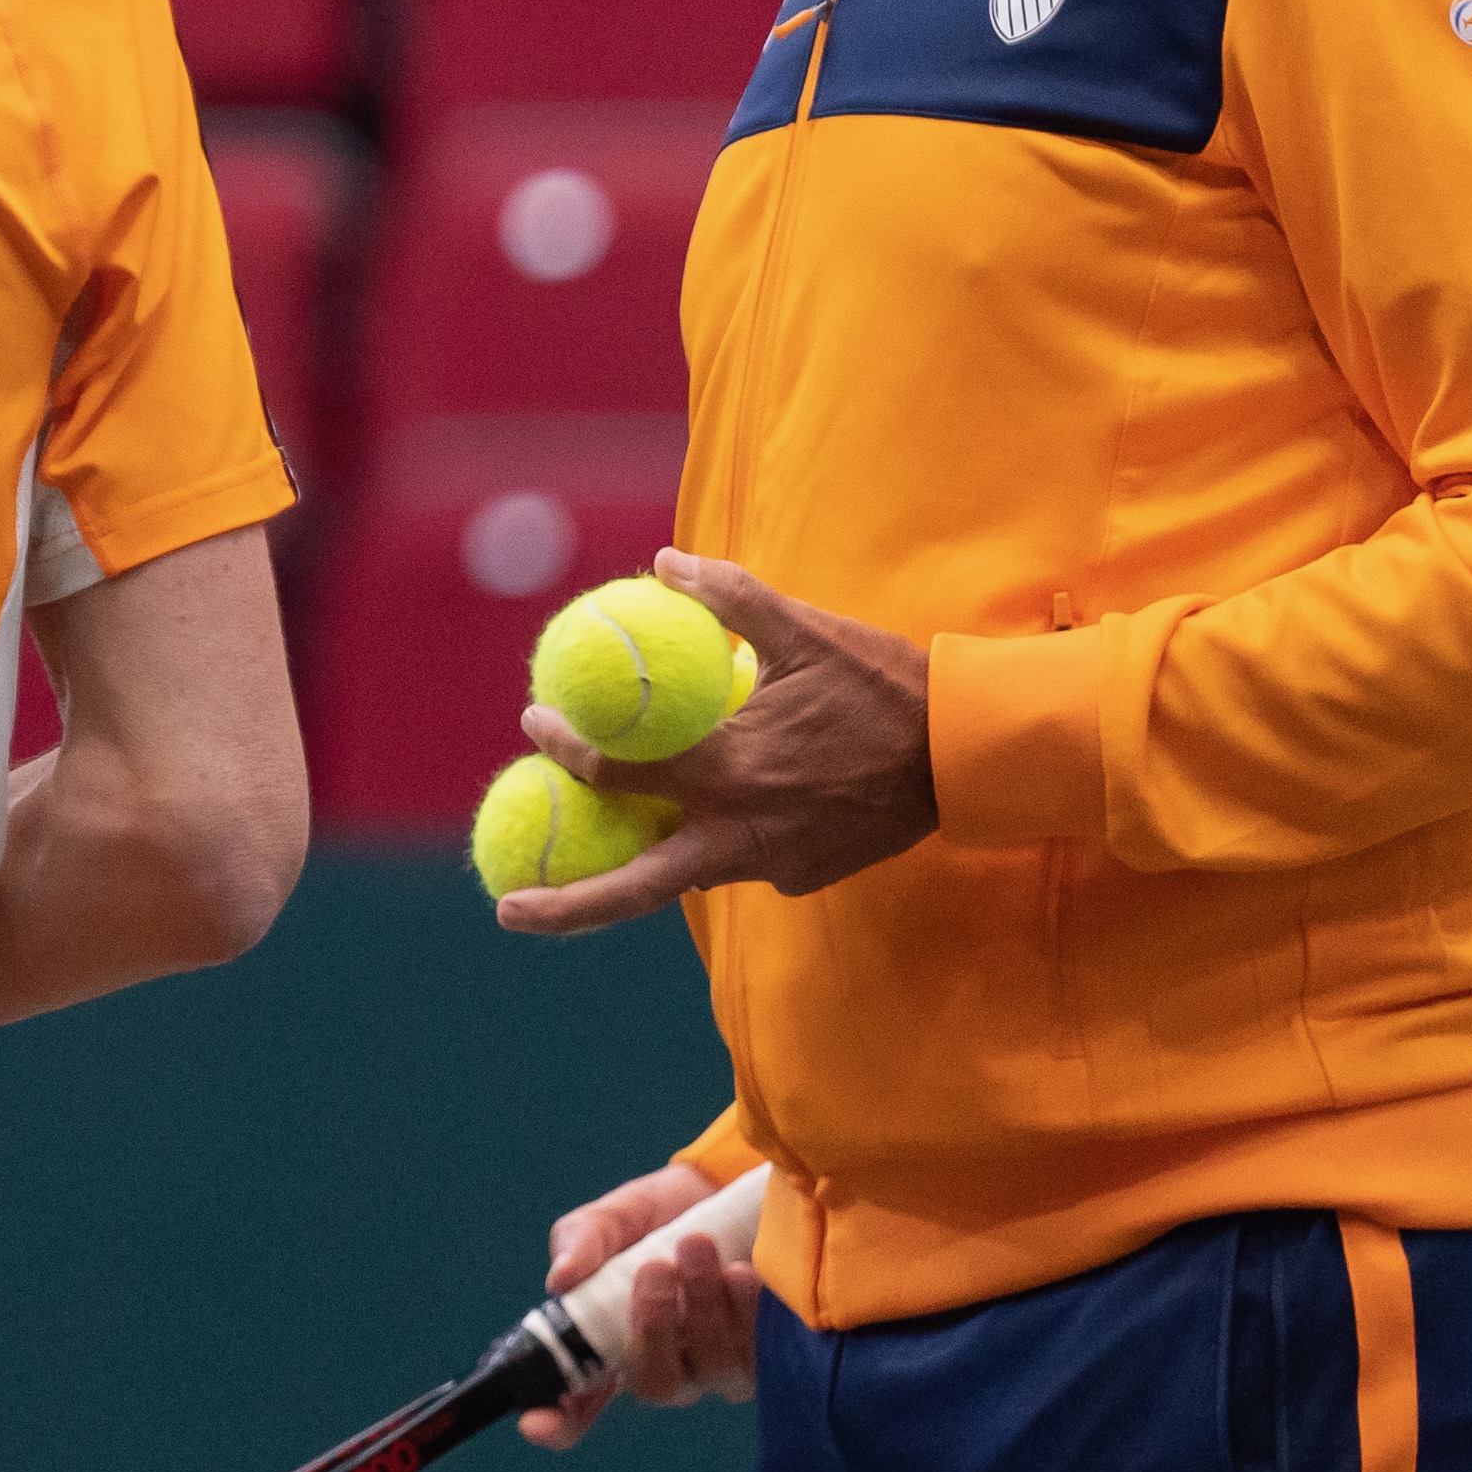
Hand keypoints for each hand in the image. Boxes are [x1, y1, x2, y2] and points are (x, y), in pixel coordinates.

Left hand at [489, 550, 935, 937]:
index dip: (563, 747)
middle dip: (561, 909)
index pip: (616, 771)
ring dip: (644, 858)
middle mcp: (740, 833)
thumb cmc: (886, 684)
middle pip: (632, 887)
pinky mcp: (804, 879)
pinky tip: (722, 803)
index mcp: (727, 770)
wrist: (968, 753)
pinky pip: (743, 860)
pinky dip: (722, 835)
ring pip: (688, 870)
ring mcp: (773, 867)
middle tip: (503, 906)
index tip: (533, 722)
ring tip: (599, 841)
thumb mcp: (805, 628)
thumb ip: (728, 597)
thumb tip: (664, 562)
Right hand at [518, 1163, 760, 1449]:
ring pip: (712, 1367)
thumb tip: (561, 1279)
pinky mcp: (763, 1352)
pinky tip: (740, 1272)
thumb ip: (582, 1245)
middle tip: (657, 1267)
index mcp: (608, 1350)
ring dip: (703, 1306)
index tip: (536, 1421)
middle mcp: (663, 1370)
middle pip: (655, 1385)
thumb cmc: (652, 1218)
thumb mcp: (608, 1222)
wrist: (717, 1191)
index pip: (576, 1410)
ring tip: (697, 1244)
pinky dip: (746, 1311)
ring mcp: (715, 1368)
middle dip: (655, 1327)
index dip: (557, 1424)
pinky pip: (758, 1351)